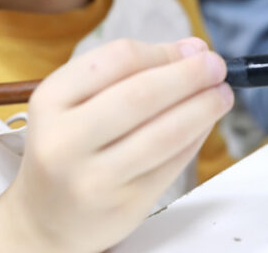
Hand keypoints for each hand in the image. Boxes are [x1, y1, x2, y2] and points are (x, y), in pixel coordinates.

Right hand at [0, 38, 232, 252]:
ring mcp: (94, 177)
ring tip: (222, 94)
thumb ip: (132, 71)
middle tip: (218, 66)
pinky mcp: (124, 205)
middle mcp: (65, 139)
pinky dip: (196, 137)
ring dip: (203, 107)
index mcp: (51, 99)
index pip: (119, 59)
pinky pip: (173, 163)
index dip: (164, 51)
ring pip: (165, 133)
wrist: (44, 218)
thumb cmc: (70, 145)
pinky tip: (205, 123)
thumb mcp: (79, 101)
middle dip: (190, 76)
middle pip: (143, 94)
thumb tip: (193, 49)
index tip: (194, 49)